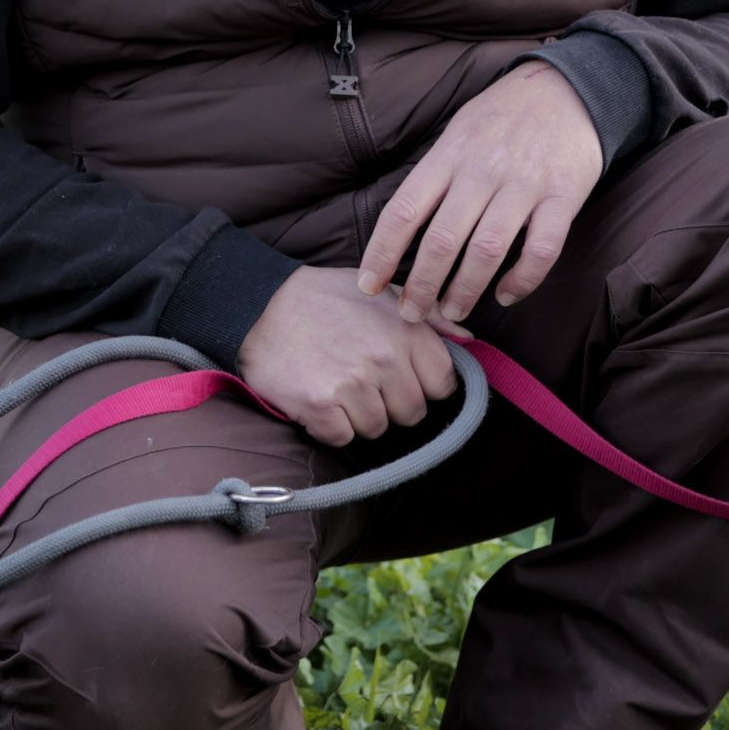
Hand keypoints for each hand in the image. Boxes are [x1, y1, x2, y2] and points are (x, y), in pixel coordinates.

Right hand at [237, 267, 460, 445]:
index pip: (443, 385)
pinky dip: (330, 426)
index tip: (401, 378)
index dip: (423, 386)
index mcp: (406, 330)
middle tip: (362, 381)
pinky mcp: (320, 407)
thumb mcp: (381, 292)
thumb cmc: (323, 298)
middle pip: (412, 414)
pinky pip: (343, 437)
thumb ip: (431, 316)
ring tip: (337, 385)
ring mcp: (353, 384)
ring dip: (358, 416)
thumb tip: (469, 339)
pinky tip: (318, 399)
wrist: (259, 305)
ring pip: (377, 429)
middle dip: (391, 404)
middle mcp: (385, 358)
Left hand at [358, 58, 604, 327]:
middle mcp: (482, 171)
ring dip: (465, 289)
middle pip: (441, 239)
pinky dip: (522, 280)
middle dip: (421, 286)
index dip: (381, 253)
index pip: (403, 211)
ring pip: (487, 249)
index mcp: (448, 156)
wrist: (568, 87)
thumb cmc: (503, 116)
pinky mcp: (562, 197)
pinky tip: (505, 295)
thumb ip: (435, 175)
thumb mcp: (457, 132)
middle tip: (412, 314)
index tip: (368, 286)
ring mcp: (523, 185)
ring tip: (453, 312)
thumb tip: (402, 227)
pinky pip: (540, 250)